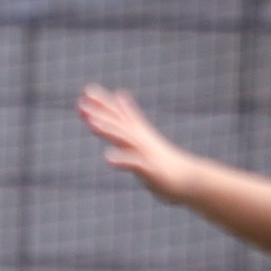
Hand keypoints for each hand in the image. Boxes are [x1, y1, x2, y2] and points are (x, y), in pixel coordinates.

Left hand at [78, 85, 196, 201]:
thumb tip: (119, 94)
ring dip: (109, 131)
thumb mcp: (143, 136)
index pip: (118, 115)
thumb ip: (129, 116)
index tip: (86, 91)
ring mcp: (146, 153)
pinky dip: (122, 160)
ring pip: (125, 139)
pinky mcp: (150, 169)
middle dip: (100, 114)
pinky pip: (135, 164)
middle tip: (81, 104)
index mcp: (138, 133)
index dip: (103, 103)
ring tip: (91, 124)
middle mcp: (141, 139)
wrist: (190, 180)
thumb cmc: (164, 161)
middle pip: (118, 124)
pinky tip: (108, 159)